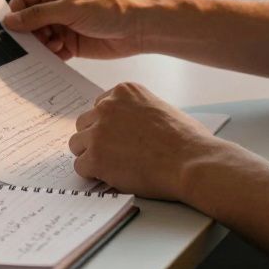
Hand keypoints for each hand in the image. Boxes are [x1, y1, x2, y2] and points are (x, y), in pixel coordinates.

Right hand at [2, 0, 153, 59]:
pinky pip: (52, 52)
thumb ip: (39, 15)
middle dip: (29, 34)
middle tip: (34, 42)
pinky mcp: (71, 44)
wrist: (138, 29)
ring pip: (38, 39)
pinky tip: (62, 53)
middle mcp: (57, 6)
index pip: (23, 0)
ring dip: (42, 46)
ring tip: (56, 45)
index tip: (12, 29)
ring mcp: (63, 25)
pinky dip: (52, 55)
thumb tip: (11, 20)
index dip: (16, 14)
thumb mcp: (70, 8)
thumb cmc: (111, 8)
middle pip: (28, 22)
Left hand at [68, 82, 226, 200]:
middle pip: (84, 123)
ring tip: (113, 167)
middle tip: (113, 155)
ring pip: (77, 144)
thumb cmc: (187, 140)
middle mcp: (107, 106)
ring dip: (91, 156)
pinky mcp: (95, 156)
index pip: (100, 106)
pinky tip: (111, 177)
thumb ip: (138, 112)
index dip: (108, 125)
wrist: (190, 161)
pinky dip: (93, 174)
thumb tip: (129, 126)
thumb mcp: (161, 108)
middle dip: (96, 139)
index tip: (117, 138)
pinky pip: (80, 166)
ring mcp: (99, 131)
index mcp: (124, 91)